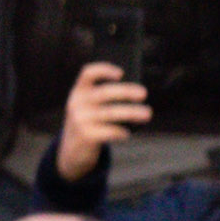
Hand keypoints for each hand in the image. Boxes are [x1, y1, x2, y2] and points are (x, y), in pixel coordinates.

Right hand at [56, 59, 154, 177]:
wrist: (71, 150)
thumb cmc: (89, 123)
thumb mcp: (89, 107)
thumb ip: (104, 99)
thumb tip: (135, 94)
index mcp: (79, 92)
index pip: (88, 73)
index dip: (104, 70)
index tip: (122, 73)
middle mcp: (77, 103)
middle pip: (105, 92)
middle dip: (126, 92)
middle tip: (143, 93)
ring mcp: (80, 120)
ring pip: (111, 112)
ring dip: (132, 112)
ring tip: (147, 114)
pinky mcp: (86, 136)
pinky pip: (110, 131)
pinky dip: (121, 132)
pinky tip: (126, 134)